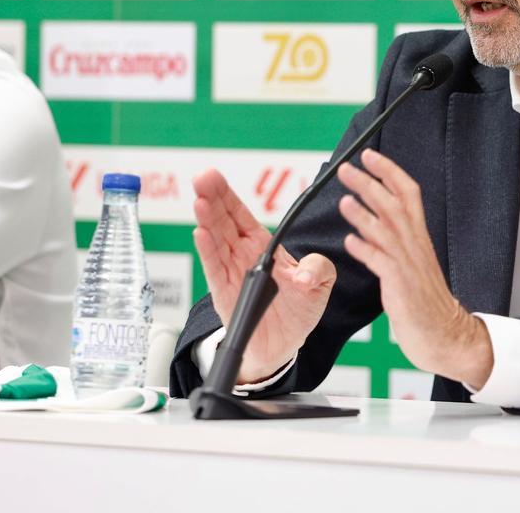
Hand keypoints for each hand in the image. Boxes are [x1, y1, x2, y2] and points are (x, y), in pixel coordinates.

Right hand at [192, 169, 335, 383]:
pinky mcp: (225, 294)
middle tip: (201, 178)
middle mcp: (242, 255)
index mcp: (262, 245)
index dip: (227, 194)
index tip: (213, 176)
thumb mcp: (319, 283)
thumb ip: (319, 269)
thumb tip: (308, 275)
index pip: (240, 214)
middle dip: (212, 198)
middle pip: (223, 221)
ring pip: (216, 241)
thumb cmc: (297, 308)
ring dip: (207, 221)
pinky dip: (207, 252)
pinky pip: (215, 270)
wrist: (284, 344)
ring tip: (200, 201)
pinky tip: (201, 234)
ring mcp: (231, 273)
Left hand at [336, 149, 492, 387]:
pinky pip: (383, 263)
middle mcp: (415, 246)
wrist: (447, 335)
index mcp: (419, 238)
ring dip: (364, 212)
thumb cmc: (426, 303)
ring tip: (344, 198)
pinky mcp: (402, 287)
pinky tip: (350, 241)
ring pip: (388, 229)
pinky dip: (366, 250)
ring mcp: (409, 266)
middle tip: (346, 168)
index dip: (389, 172)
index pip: (408, 193)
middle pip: (394, 205)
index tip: (369, 156)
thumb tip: (363, 229)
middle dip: (370, 183)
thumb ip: (388, 245)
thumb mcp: (409, 266)